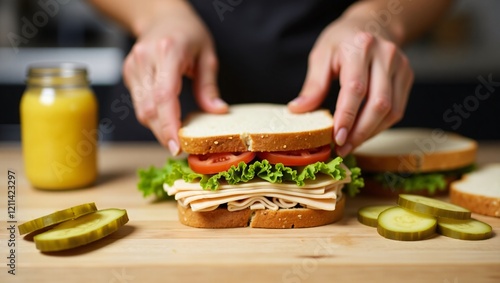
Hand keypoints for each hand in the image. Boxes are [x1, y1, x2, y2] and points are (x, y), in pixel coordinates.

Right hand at [123, 1, 227, 154]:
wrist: (162, 16)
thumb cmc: (188, 33)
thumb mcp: (207, 55)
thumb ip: (209, 86)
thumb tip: (218, 112)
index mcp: (168, 51)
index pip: (164, 95)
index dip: (168, 124)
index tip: (176, 145)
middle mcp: (146, 59)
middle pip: (149, 108)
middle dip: (163, 133)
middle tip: (178, 149)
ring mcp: (134, 66)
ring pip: (141, 110)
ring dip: (157, 128)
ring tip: (174, 137)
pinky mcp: (129, 73)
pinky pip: (139, 104)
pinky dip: (152, 117)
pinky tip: (165, 121)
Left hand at [288, 18, 413, 156]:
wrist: (371, 25)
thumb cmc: (342, 41)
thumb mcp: (321, 55)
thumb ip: (313, 84)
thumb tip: (298, 110)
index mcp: (360, 48)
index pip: (356, 88)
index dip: (347, 117)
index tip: (336, 138)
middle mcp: (385, 56)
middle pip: (379, 104)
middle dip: (360, 132)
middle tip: (343, 148)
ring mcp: (400, 67)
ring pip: (391, 111)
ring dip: (370, 133)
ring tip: (350, 144)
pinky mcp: (407, 77)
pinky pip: (397, 110)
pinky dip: (379, 126)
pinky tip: (363, 133)